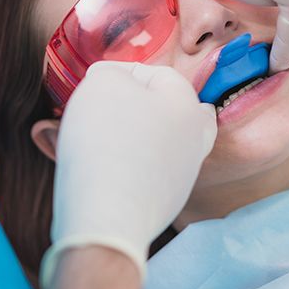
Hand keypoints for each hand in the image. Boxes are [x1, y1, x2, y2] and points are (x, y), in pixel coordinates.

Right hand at [41, 61, 216, 287]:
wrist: (107, 217)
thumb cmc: (107, 141)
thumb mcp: (102, 84)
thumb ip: (110, 72)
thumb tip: (110, 80)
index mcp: (187, 103)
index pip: (155, 73)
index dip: (120, 72)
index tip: (93, 82)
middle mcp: (194, 137)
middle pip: (166, 108)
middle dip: (135, 103)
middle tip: (104, 106)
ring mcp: (184, 172)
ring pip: (160, 139)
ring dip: (133, 132)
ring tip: (101, 133)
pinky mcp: (167, 200)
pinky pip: (149, 169)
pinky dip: (131, 161)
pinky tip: (108, 162)